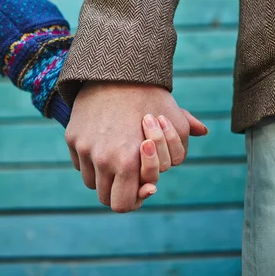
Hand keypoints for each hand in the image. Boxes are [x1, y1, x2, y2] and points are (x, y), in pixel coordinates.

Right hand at [65, 82, 206, 212]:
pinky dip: (90, 159)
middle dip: (119, 190)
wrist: (115, 70)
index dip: (133, 201)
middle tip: (129, 176)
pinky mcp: (72, 137)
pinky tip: (103, 142)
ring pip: (91, 180)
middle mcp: (102, 160)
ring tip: (117, 156)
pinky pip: (79, 161)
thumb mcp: (174, 119)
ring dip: (104, 175)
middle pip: (105, 197)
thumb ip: (182, 142)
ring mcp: (84, 148)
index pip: (123, 205)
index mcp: (128, 163)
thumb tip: (202, 134)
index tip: (141, 188)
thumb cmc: (149, 96)